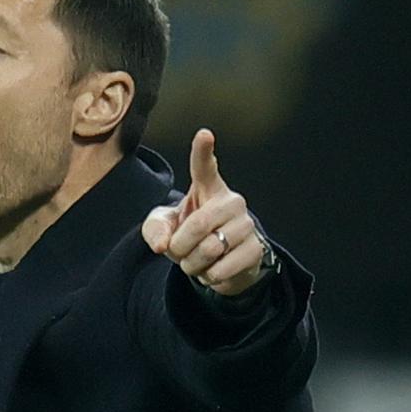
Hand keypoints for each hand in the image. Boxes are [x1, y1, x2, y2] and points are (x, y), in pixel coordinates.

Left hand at [142, 128, 269, 296]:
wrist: (219, 263)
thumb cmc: (189, 236)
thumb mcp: (164, 230)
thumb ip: (154, 231)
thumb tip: (162, 245)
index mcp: (208, 188)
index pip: (204, 166)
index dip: (203, 151)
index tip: (204, 134)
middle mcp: (232, 201)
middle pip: (198, 224)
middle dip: (180, 246)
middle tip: (179, 252)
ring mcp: (247, 225)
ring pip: (210, 250)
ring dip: (193, 265)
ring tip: (197, 262)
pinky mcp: (256, 249)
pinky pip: (222, 270)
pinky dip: (209, 277)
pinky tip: (213, 270)